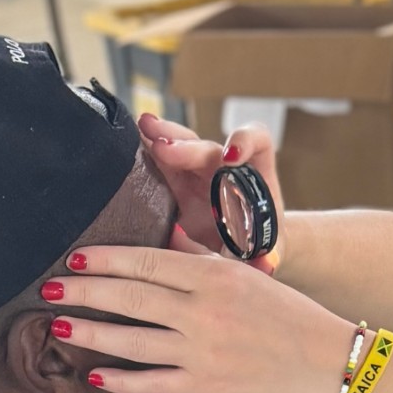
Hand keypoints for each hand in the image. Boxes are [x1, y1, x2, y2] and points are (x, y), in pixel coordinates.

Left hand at [53, 240, 353, 392]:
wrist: (324, 360)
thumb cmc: (287, 314)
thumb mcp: (247, 272)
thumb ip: (203, 257)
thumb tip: (166, 237)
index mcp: (213, 276)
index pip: (146, 262)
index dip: (104, 260)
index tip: (75, 258)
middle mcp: (202, 311)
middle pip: (129, 297)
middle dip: (83, 292)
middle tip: (48, 289)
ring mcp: (201, 351)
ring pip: (132, 340)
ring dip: (91, 332)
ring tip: (59, 327)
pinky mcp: (205, 386)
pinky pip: (151, 383)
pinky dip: (120, 380)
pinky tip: (93, 374)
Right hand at [136, 112, 286, 270]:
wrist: (242, 251)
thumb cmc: (259, 246)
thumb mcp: (266, 252)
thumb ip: (266, 256)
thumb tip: (267, 264)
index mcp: (252, 175)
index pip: (256, 141)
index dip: (244, 141)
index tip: (230, 157)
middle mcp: (223, 167)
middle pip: (206, 146)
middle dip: (186, 146)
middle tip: (164, 149)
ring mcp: (196, 172)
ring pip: (178, 145)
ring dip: (160, 136)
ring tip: (142, 128)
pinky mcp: (174, 182)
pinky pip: (158, 161)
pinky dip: (143, 151)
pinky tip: (125, 148)